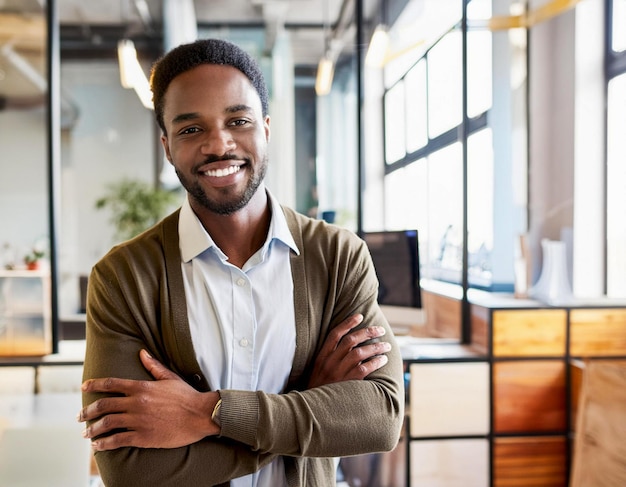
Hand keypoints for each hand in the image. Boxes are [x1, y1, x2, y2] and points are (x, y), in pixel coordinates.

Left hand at [78, 349, 220, 450]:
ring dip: (93, 429)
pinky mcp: (143, 436)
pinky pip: (117, 440)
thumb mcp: (170, 377)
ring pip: (107, 424)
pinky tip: (98, 445)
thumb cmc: (187, 396)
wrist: (200, 415)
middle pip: (104, 405)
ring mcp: (138, 420)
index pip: (111, 384)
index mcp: (142, 387)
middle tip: (79, 416)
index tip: (84, 386)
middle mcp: (136, 403)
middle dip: (87, 411)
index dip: (94, 384)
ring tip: (86, 433)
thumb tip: (142, 353)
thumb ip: (153, 366)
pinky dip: (104, 443)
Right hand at [307, 314, 391, 388]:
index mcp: (321, 356)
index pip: (335, 334)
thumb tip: (348, 345)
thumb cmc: (318, 389)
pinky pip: (364, 369)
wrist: (313, 409)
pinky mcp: (347, 384)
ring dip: (376, 347)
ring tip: (386, 346)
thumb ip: (330, 357)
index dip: (347, 323)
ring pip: (360, 353)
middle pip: (351, 340)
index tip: (360, 316)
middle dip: (368, 332)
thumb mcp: (318, 370)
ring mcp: (338, 373)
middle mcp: (329, 362)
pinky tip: (383, 360)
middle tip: (381, 330)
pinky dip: (375, 362)